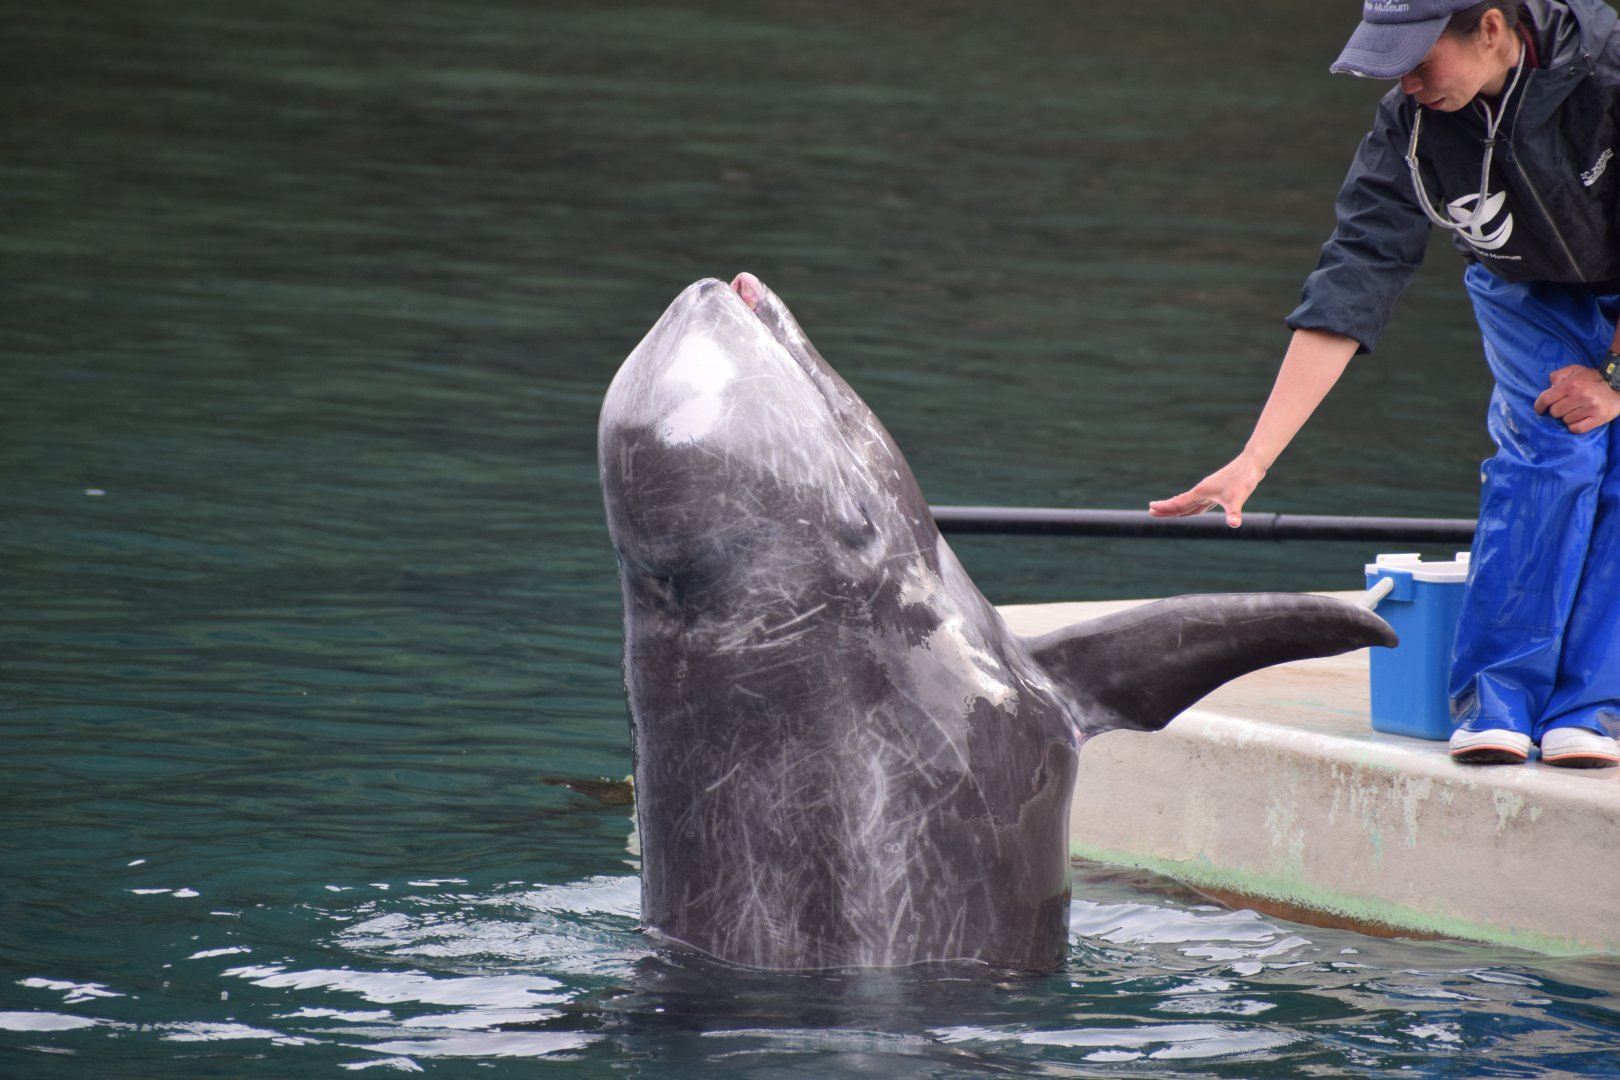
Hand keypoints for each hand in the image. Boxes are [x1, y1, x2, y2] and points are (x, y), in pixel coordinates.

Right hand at [1148, 454, 1267, 527]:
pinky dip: (1190, 507)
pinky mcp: (1216, 492)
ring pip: (1189, 503)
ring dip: (1177, 508)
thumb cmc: (1244, 479)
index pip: (1179, 503)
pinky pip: (1198, 502)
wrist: (1251, 464)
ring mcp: (1208, 491)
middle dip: (1166, 509)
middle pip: (1180, 503)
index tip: (1151, 509)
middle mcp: (1202, 491)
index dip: (1165, 508)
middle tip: (1151, 512)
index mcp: (1202, 492)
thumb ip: (1234, 512)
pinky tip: (1192, 510)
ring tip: (1165, 512)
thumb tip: (1234, 525)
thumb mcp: (1238, 497)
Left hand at [1534, 365, 1619, 433]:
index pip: (1546, 399)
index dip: (1539, 406)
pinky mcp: (1598, 418)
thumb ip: (1558, 375)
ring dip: (1568, 417)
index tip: (1539, 410)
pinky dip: (1574, 426)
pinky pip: (1576, 429)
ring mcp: (1590, 408)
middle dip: (1557, 410)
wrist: (1618, 386)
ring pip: (1565, 421)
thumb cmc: (1593, 378)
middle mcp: (1580, 396)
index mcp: (1571, 385)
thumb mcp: (1575, 370)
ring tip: (1577, 410)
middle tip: (1566, 406)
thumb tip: (1549, 387)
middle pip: (1555, 412)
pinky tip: (1580, 419)